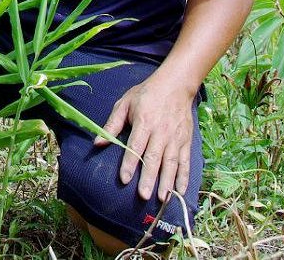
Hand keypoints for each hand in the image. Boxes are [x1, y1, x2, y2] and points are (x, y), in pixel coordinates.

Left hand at [94, 73, 193, 201]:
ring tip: (162, 199)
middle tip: (143, 196)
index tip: (124, 179)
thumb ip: (112, 123)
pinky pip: (185, 161)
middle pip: (154, 157)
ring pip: (171, 162)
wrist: (175, 85)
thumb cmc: (146, 94)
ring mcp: (175, 138)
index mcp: (144, 121)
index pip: (136, 145)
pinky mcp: (186, 141)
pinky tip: (180, 191)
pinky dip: (184, 177)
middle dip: (149, 178)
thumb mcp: (125, 103)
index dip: (129, 162)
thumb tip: (97, 142)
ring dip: (167, 182)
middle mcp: (161, 131)